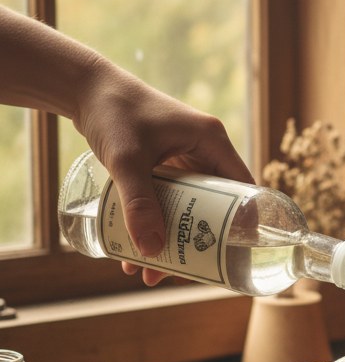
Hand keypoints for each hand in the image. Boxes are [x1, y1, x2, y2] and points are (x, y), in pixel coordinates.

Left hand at [74, 68, 252, 282]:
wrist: (84, 88)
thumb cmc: (113, 112)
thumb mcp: (127, 160)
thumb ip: (138, 203)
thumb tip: (151, 250)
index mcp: (212, 141)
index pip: (243, 187)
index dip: (245, 221)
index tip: (234, 254)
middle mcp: (205, 151)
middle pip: (216, 205)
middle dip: (198, 241)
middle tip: (181, 272)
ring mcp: (185, 158)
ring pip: (190, 207)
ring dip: (173, 238)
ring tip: (148, 271)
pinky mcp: (164, 165)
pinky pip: (169, 201)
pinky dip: (156, 223)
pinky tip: (133, 248)